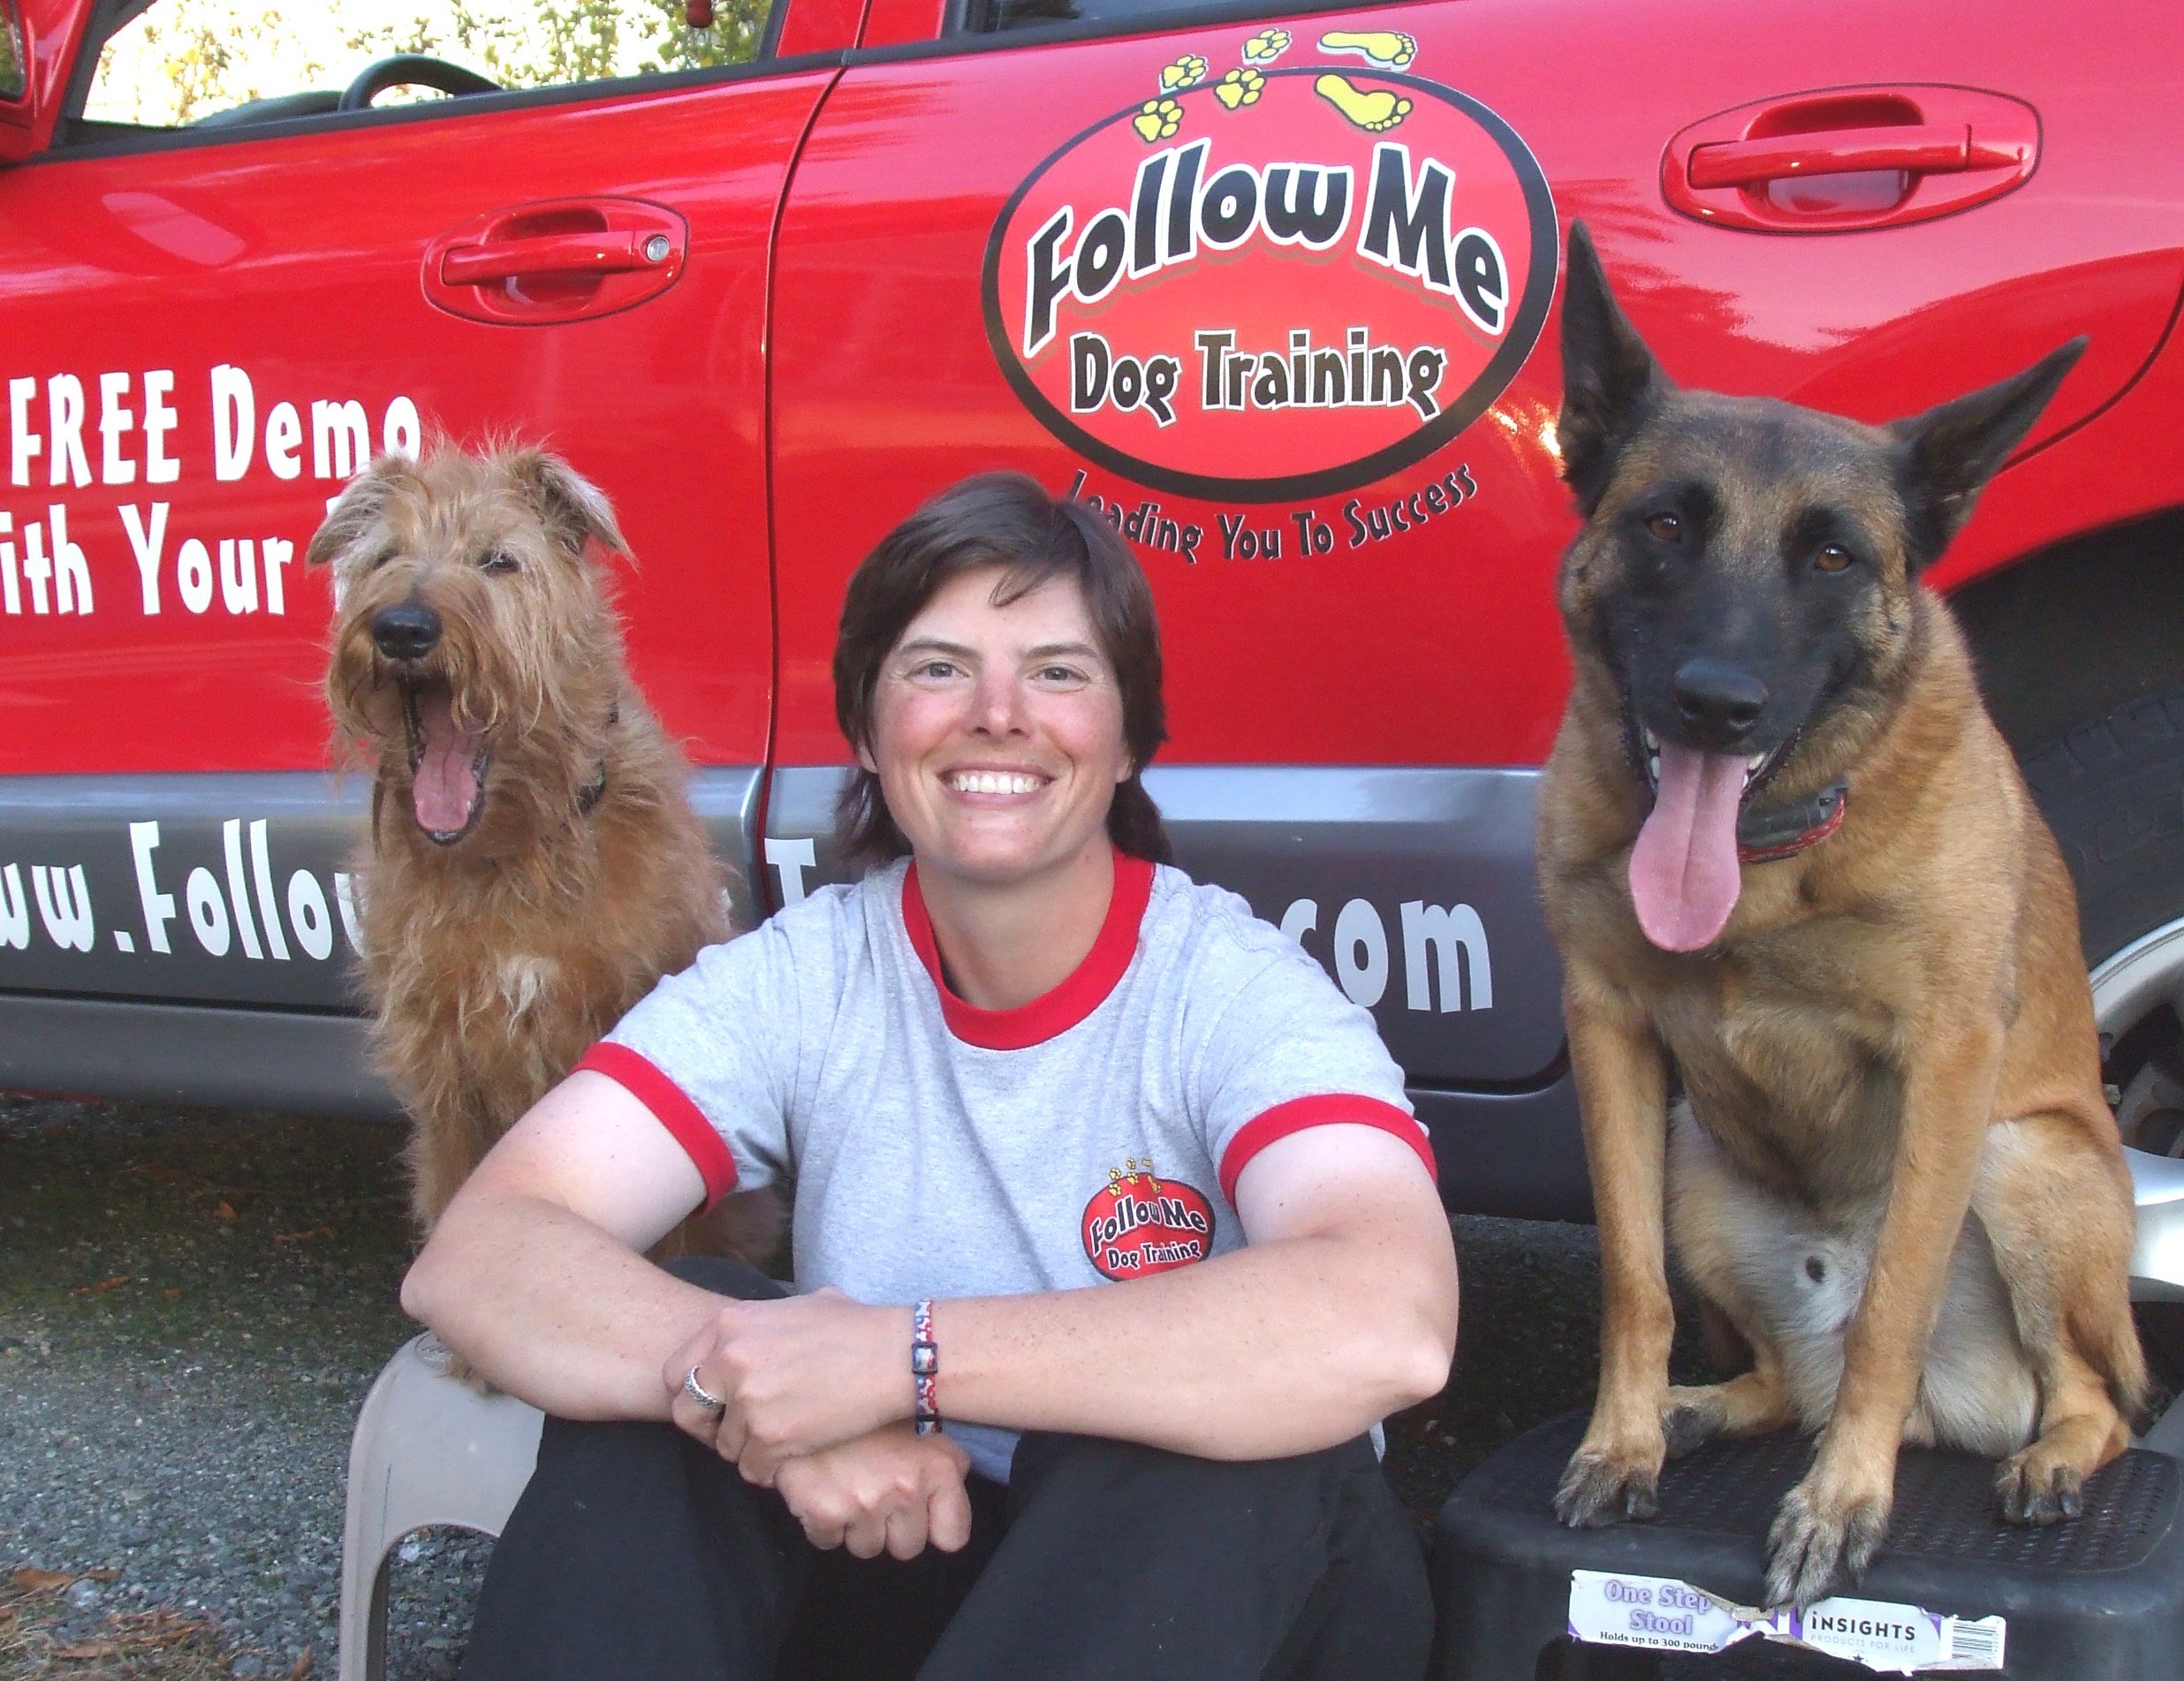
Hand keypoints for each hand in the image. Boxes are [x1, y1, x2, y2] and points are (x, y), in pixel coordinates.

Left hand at [664, 1288, 909, 1477]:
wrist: (895, 1355)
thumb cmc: (856, 1329)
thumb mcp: (796, 1308)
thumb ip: (758, 1327)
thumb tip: (747, 1340)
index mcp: (729, 1325)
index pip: (677, 1373)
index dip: (694, 1395)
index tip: (716, 1405)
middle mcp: (729, 1361)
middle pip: (686, 1414)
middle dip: (709, 1429)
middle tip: (738, 1432)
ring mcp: (747, 1401)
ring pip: (725, 1447)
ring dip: (750, 1449)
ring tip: (785, 1436)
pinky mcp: (770, 1436)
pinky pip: (752, 1469)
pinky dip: (772, 1467)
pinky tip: (799, 1450)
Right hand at [774, 1422, 973, 1559]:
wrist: (810, 1385)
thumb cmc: (870, 1406)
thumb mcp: (924, 1422)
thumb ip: (944, 1463)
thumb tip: (950, 1504)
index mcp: (938, 1467)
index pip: (952, 1536)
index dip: (933, 1526)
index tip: (921, 1512)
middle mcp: (907, 1488)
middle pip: (907, 1547)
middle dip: (891, 1527)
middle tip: (875, 1491)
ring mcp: (866, 1503)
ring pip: (866, 1548)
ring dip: (856, 1525)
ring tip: (847, 1484)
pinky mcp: (825, 1513)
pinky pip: (827, 1541)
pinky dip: (822, 1523)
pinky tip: (822, 1487)